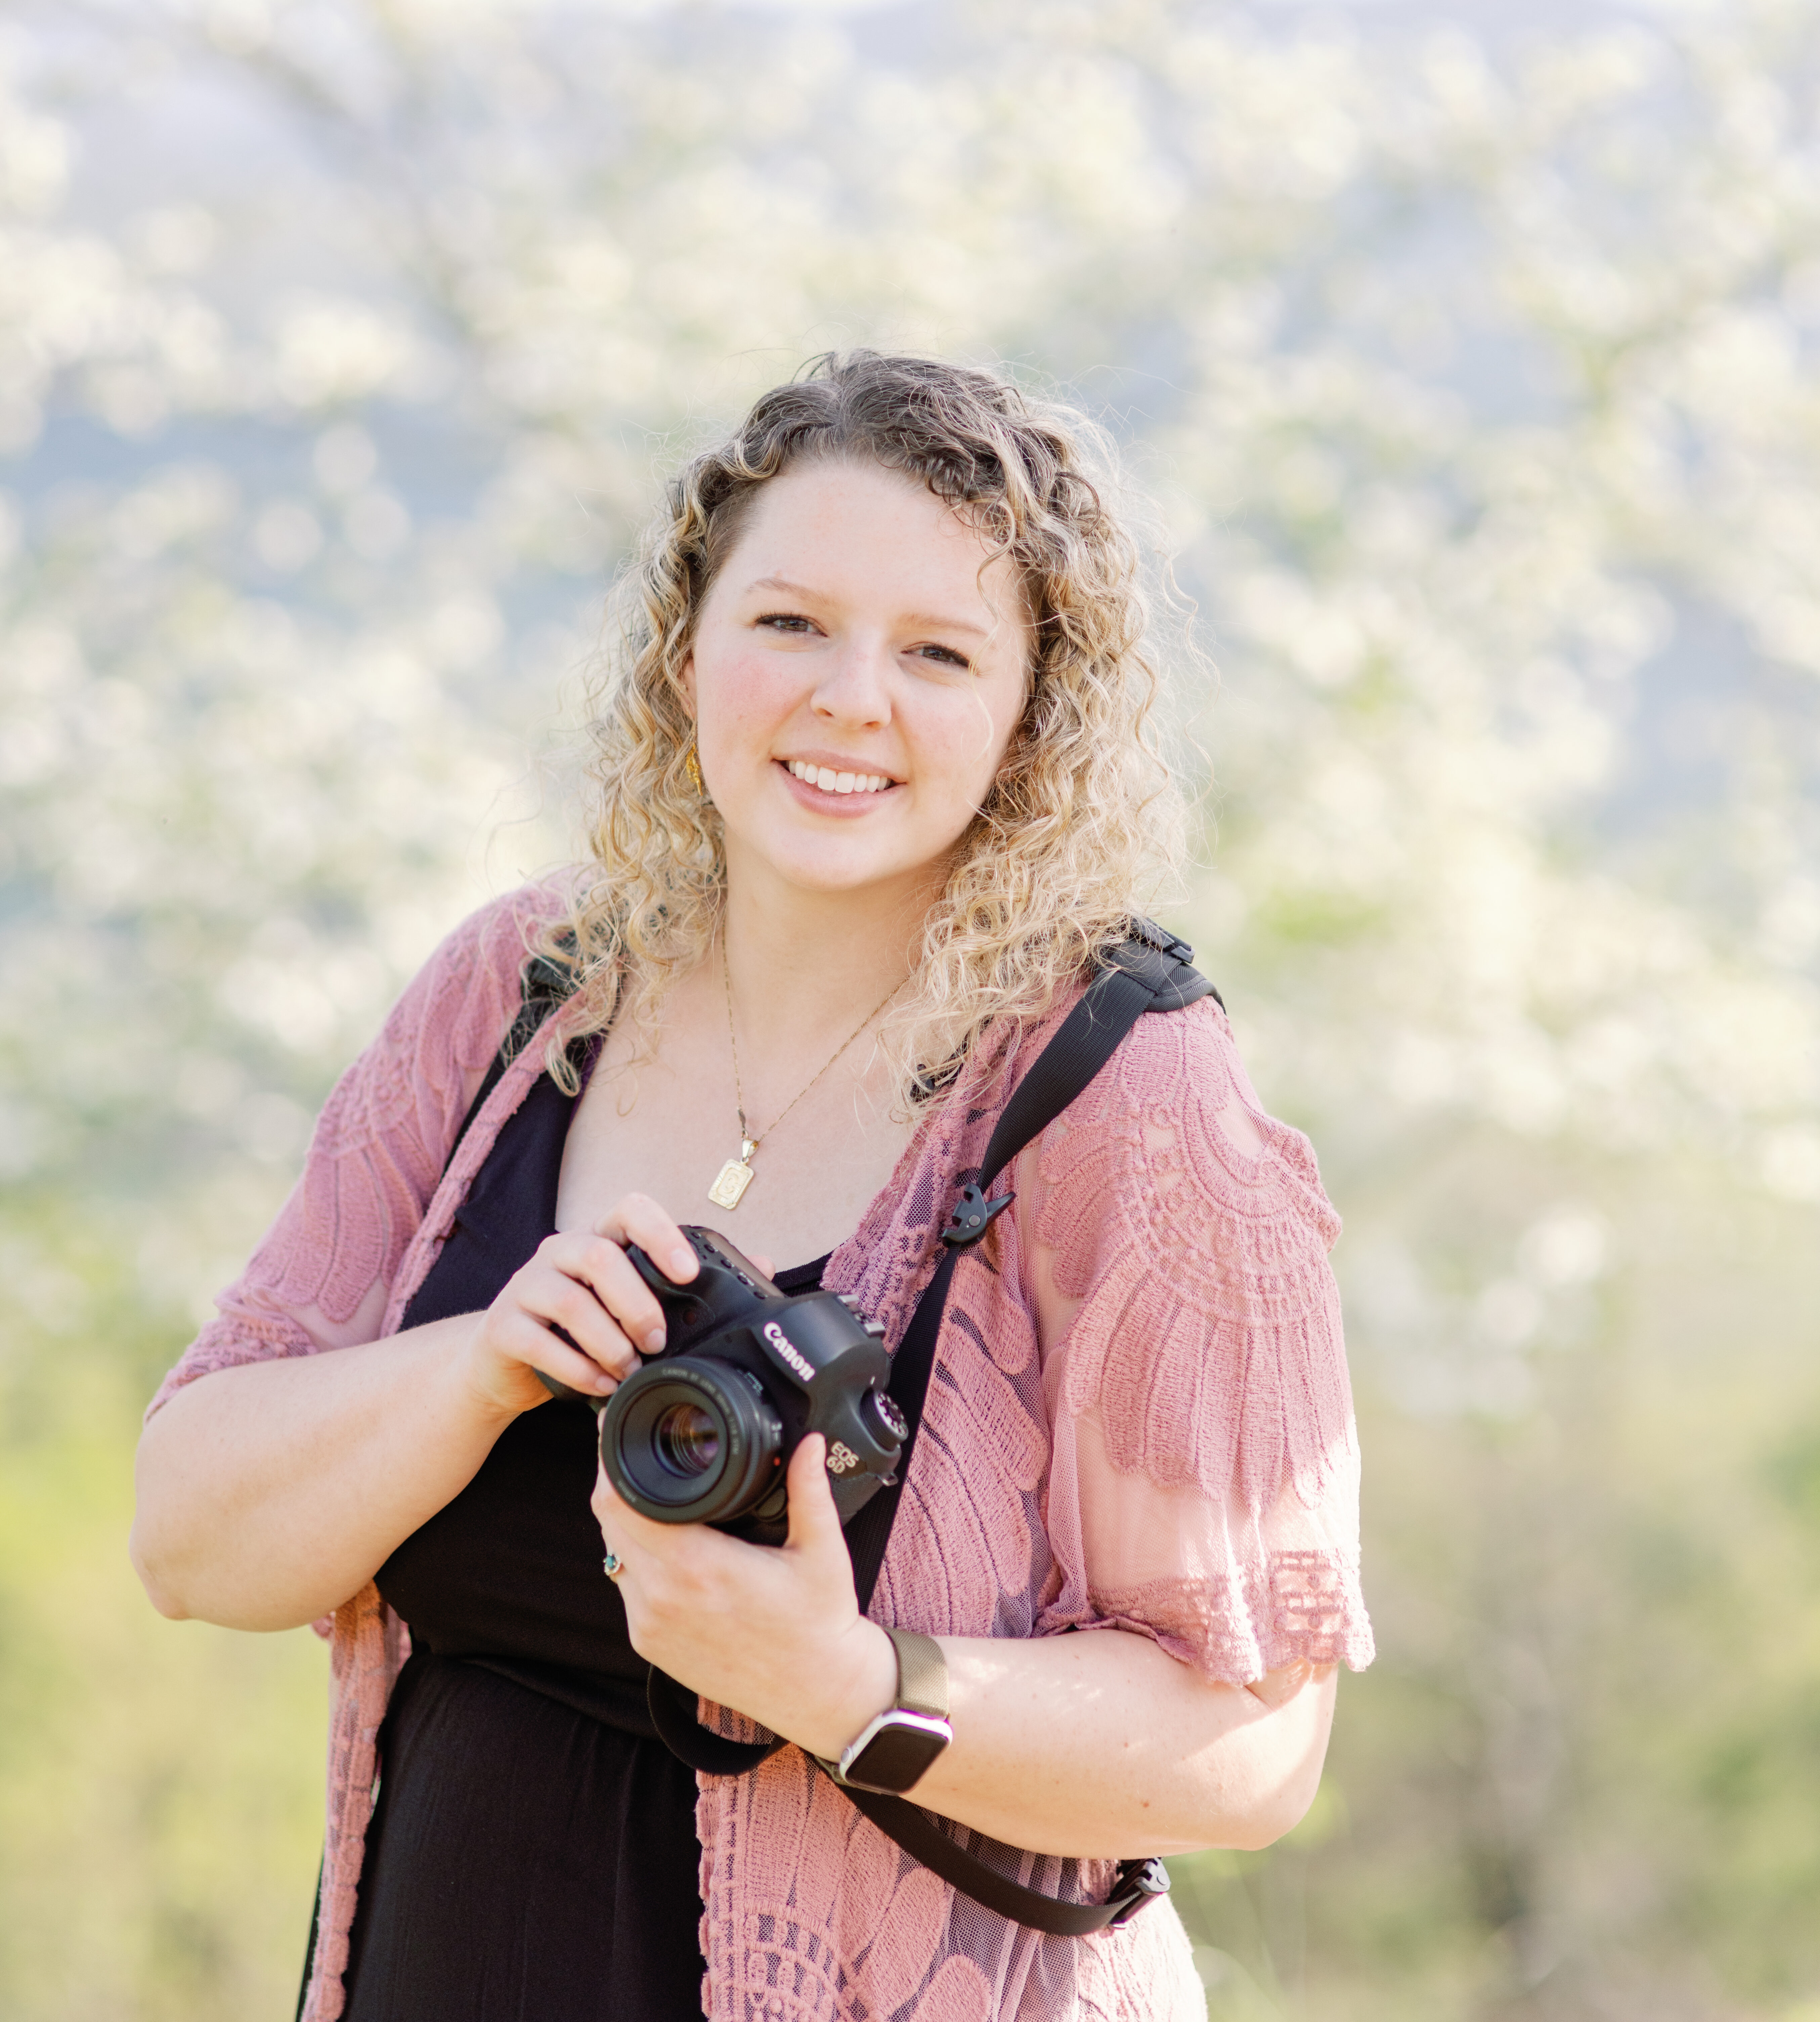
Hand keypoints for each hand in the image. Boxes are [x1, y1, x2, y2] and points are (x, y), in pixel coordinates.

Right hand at [458, 1192, 699, 1418]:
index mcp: (594, 1238)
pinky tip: (601, 1385)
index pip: (629, 1211)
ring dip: (610, 1343)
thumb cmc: (575, 1333)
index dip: (661, 1235)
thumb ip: (653, 1298)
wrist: (506, 1367)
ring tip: (629, 1370)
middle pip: (600, 1257)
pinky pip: (541, 1343)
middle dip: (637, 1304)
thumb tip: (720, 1300)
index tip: (688, 1274)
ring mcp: (525, 1285)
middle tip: (656, 1342)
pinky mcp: (501, 1326)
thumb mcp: (616, 1307)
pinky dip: (579, 1370)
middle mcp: (558, 1251)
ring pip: (572, 1301)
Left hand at [593, 1433, 896, 1760]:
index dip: (612, 1463)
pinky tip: (661, 1543)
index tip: (620, 1435)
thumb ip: (810, 1488)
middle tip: (633, 1453)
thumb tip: (810, 1440)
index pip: (623, 1503)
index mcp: (699, 1567)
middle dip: (616, 1483)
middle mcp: (663, 1598)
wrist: (815, 1692)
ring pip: (612, 1553)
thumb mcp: (822, 1549)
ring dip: (623, 1523)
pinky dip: (634, 1559)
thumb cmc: (820, 1621)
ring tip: (650, 1495)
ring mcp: (650, 1626)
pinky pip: (625, 1587)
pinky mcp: (648, 1646)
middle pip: (609, 1522)